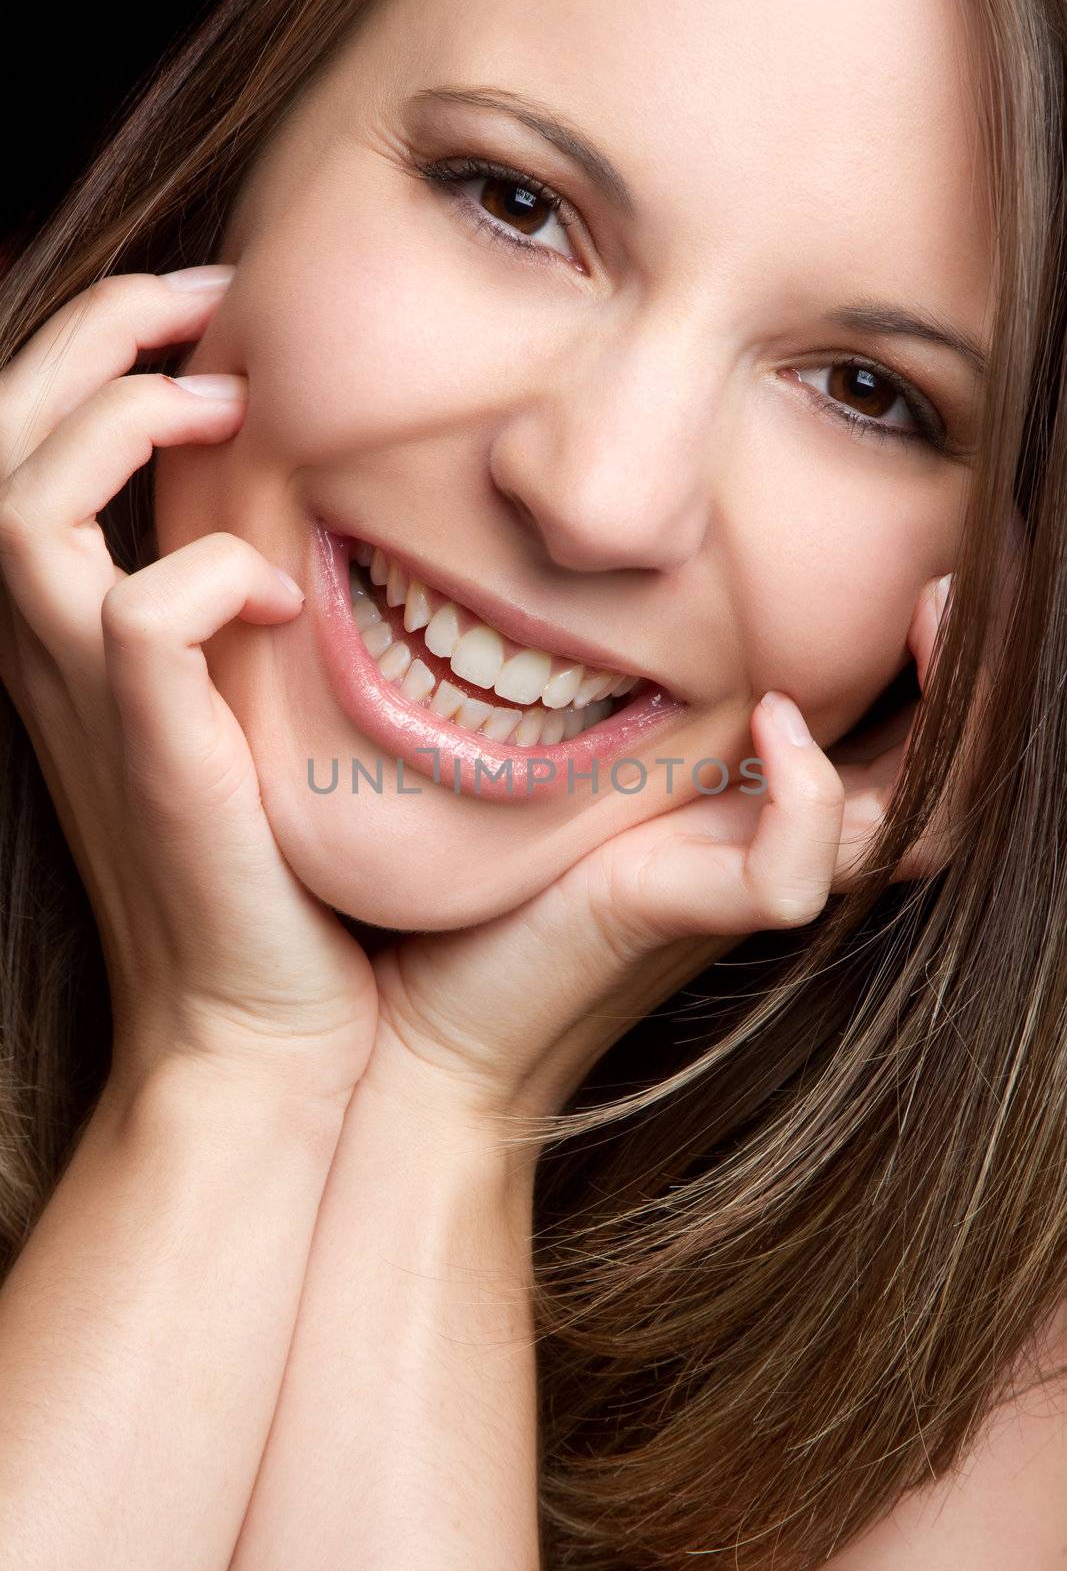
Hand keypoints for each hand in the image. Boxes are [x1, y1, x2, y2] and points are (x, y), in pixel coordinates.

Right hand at [0, 269, 376, 1103]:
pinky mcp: (155, 758)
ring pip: (18, 502)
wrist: (258, 1025)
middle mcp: (50, 657)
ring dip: (119, 422)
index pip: (21, 448)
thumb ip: (230, 614)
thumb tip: (291, 518)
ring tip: (229, 405)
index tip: (208, 321)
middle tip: (212, 301)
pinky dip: (205, 576)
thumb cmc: (269, 872)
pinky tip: (279, 596)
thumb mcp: (236, 712)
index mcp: (68, 637)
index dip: (89, 354)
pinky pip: (134, 618)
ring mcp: (90, 706)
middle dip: (90, 337)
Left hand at [364, 560, 1009, 1124]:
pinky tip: (773, 719)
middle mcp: (781, 843)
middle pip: (948, 779)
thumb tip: (662, 563)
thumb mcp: (599, 748)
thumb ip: (659, 685)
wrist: (436, 1012)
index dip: (960, 658)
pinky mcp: (691, 916)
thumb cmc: (506, 871)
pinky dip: (802, 794)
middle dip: (979, 676)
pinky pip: (791, 873)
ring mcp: (742, 882)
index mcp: (772, 802)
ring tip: (927, 606)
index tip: (950, 562)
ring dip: (941, 720)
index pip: (920, 737)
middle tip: (956, 581)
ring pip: (911, 827)